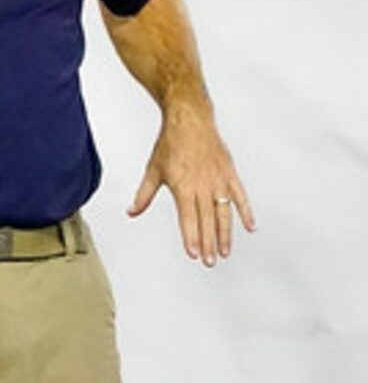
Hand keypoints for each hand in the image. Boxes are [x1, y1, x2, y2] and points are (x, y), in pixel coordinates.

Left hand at [127, 103, 253, 266]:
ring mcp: (218, 180)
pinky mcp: (229, 173)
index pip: (188, 218)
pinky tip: (250, 227)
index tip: (194, 253)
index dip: (191, 237)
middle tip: (210, 261)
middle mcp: (202, 185)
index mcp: (183, 186)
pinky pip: (240, 196)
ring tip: (225, 252)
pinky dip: (246, 212)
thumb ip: (144, 195)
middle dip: (208, 242)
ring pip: (224, 212)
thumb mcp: (153, 170)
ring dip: (225, 233)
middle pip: (207, 219)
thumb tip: (131, 212)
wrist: (189, 121)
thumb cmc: (170, 144)